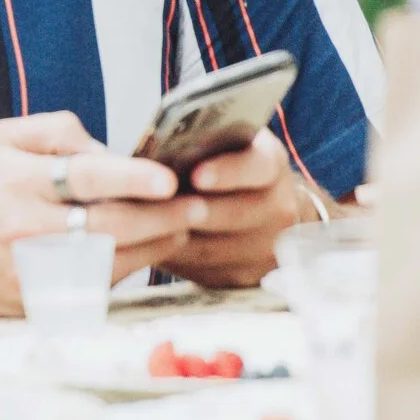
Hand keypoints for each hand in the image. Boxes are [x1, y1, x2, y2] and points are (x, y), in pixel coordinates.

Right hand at [0, 112, 204, 328]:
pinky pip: (100, 287)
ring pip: (114, 261)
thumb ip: (54, 130)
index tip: (166, 178)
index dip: (130, 178)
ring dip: (156, 245)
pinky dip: (129, 267)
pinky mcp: (41, 304)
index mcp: (17, 181)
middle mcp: (26, 229)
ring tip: (181, 226)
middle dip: (162, 216)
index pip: (83, 178)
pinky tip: (144, 250)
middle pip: (111, 226)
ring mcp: (34, 273)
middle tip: (196, 205)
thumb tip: (107, 148)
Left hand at [157, 130, 304, 288]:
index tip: (197, 175)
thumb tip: (157, 153)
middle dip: (193, 210)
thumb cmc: (225, 166)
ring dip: (176, 237)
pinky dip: (176, 258)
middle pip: (236, 214)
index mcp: (271, 164)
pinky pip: (205, 270)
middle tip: (157, 205)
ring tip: (140, 226)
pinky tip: (150, 245)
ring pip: (215, 248)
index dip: (227, 172)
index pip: (256, 167)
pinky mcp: (246, 275)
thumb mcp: (223, 144)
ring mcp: (267, 247)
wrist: (263, 208)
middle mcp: (279, 208)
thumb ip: (200, 144)